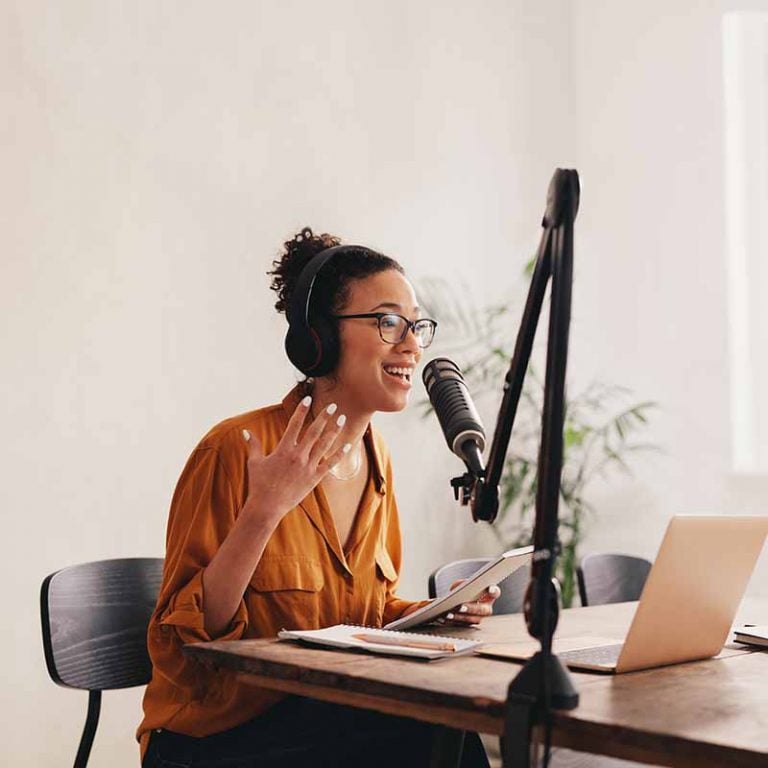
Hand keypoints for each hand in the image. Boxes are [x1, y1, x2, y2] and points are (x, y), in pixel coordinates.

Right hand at [241, 396, 348, 521]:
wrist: (267, 506)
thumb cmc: (259, 484)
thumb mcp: (254, 462)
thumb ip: (253, 445)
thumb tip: (245, 431)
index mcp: (283, 450)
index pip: (294, 425)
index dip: (301, 410)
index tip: (308, 399)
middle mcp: (298, 456)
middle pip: (314, 432)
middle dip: (324, 417)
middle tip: (333, 405)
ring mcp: (307, 467)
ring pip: (324, 445)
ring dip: (334, 431)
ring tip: (342, 419)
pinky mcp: (314, 478)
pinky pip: (329, 464)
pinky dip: (339, 454)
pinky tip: (347, 445)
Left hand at [440, 582, 500, 625]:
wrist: (454, 602)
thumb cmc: (461, 592)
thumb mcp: (460, 584)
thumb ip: (461, 584)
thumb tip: (459, 588)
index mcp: (488, 596)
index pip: (495, 592)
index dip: (494, 591)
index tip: (490, 589)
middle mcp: (486, 609)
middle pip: (482, 610)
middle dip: (471, 608)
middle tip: (461, 607)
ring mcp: (478, 619)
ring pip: (472, 620)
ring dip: (460, 618)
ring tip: (449, 614)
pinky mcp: (468, 626)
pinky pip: (462, 626)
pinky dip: (452, 622)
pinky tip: (444, 618)